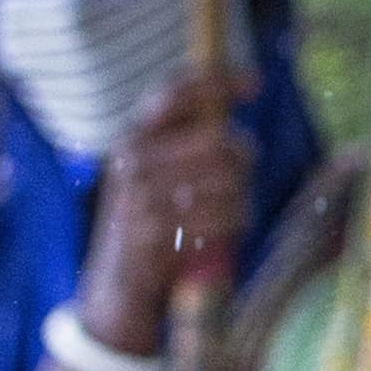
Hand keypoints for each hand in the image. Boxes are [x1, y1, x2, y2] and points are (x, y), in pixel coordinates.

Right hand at [74, 71, 252, 351]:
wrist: (116, 288)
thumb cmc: (149, 225)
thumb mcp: (155, 177)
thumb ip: (186, 145)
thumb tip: (233, 119)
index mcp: (132, 138)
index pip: (174, 95)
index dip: (217, 82)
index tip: (253, 82)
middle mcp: (130, 159)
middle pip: (217, 139)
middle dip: (242, 157)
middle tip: (241, 176)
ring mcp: (139, 196)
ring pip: (226, 178)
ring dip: (241, 196)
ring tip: (231, 210)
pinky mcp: (154, 231)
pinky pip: (222, 215)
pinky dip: (234, 223)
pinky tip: (222, 232)